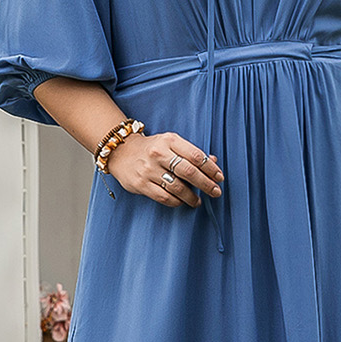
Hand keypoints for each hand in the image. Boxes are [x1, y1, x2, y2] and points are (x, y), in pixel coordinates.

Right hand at [107, 131, 223, 208]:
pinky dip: (177, 201)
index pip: (196, 156)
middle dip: (206, 184)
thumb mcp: (171, 143)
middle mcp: (159, 154)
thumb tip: (214, 161)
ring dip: (192, 197)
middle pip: (189, 172)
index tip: (219, 177)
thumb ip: (191, 152)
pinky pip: (164, 197)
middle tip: (216, 192)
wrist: (121, 152)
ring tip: (199, 200)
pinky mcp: (141, 184)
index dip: (211, 168)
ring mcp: (148, 170)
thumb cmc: (152, 148)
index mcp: (169, 140)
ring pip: (177, 187)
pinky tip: (183, 201)